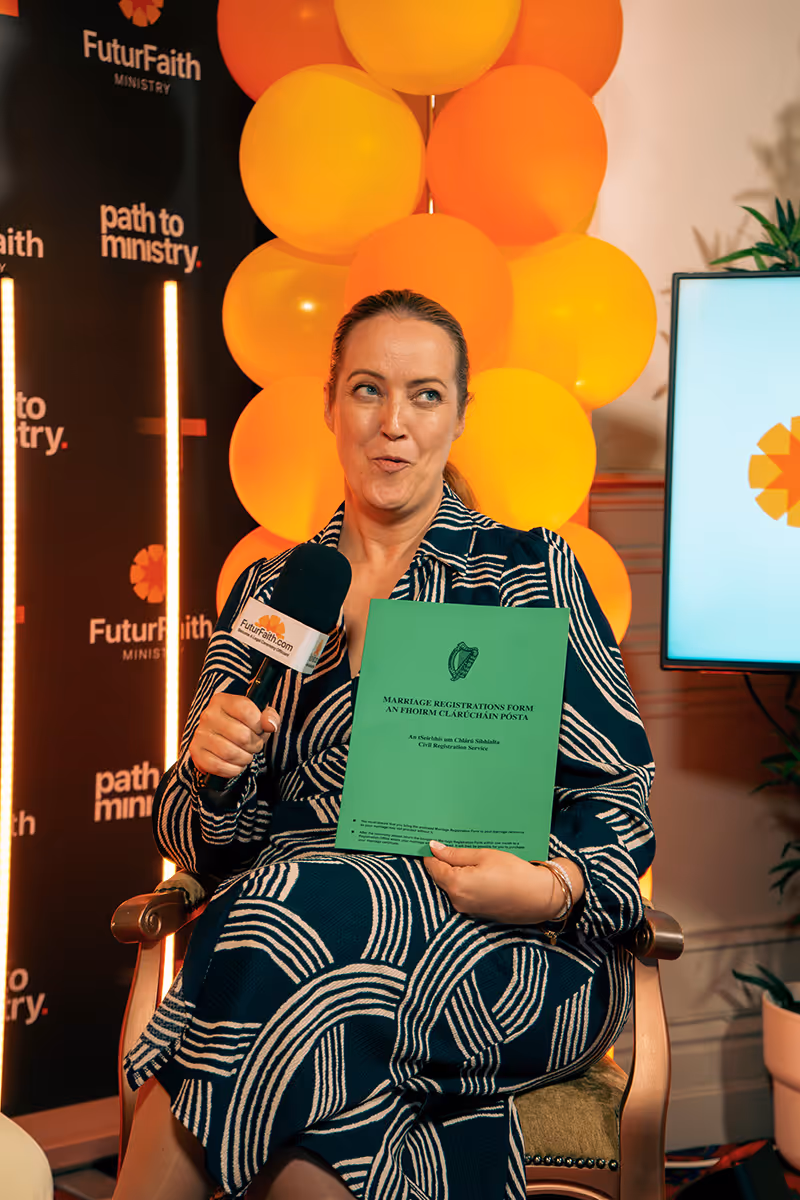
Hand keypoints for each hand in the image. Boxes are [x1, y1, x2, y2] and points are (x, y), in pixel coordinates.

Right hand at [189, 693, 279, 779]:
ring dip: (244, 759)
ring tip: (245, 755)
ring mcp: (200, 734)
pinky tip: (235, 765)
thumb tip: (270, 725)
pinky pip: (218, 766)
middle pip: (242, 736)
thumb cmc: (241, 726)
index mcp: (222, 700)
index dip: (259, 725)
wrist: (219, 738)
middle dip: (254, 745)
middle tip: (254, 746)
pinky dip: (232, 770)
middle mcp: (208, 715)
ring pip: (230, 753)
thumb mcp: (257, 716)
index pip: (246, 711)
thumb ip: (268, 717)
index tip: (259, 730)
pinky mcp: (196, 752)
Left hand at [424, 842, 579, 924]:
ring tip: (467, 855)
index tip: (432, 840)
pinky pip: (463, 894)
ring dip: (455, 872)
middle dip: (443, 861)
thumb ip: (455, 854)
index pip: (432, 866)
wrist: (540, 897)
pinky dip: (465, 882)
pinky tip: (477, 871)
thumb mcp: (484, 856)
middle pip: (440, 877)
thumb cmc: (514, 872)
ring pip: (451, 886)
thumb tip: (433, 848)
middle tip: (450, 843)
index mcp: (456, 884)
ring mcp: (466, 909)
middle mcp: (457, 900)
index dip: (430, 852)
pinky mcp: (476, 913)